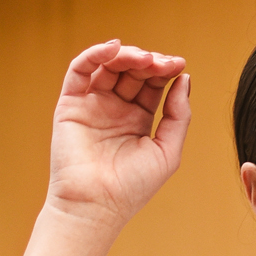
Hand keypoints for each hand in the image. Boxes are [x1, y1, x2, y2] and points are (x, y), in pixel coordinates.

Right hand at [46, 40, 189, 225]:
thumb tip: (184, 79)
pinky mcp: (70, 104)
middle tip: (163, 63)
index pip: (152, 83)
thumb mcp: (167, 150)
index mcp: (137, 118)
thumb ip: (178, 115)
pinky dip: (95, 54)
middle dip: (149, 61)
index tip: (179, 65)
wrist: (96, 206)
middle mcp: (114, 108)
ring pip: (108, 66)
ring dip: (127, 55)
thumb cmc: (132, 187)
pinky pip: (79, 70)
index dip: (165, 70)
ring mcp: (92, 104)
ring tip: (143, 58)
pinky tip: (114, 49)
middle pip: (132, 71)